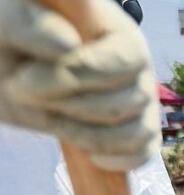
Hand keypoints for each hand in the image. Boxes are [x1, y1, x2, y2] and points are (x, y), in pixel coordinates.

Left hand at [0, 0, 160, 170]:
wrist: (11, 76)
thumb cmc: (10, 41)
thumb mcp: (4, 23)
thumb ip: (27, 22)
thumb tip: (68, 45)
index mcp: (109, 26)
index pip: (126, 53)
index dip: (88, 70)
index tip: (27, 75)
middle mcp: (133, 59)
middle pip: (133, 96)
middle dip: (72, 104)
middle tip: (22, 90)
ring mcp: (138, 95)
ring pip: (139, 129)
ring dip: (89, 135)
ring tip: (50, 118)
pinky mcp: (134, 127)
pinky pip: (145, 150)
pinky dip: (120, 159)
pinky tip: (90, 154)